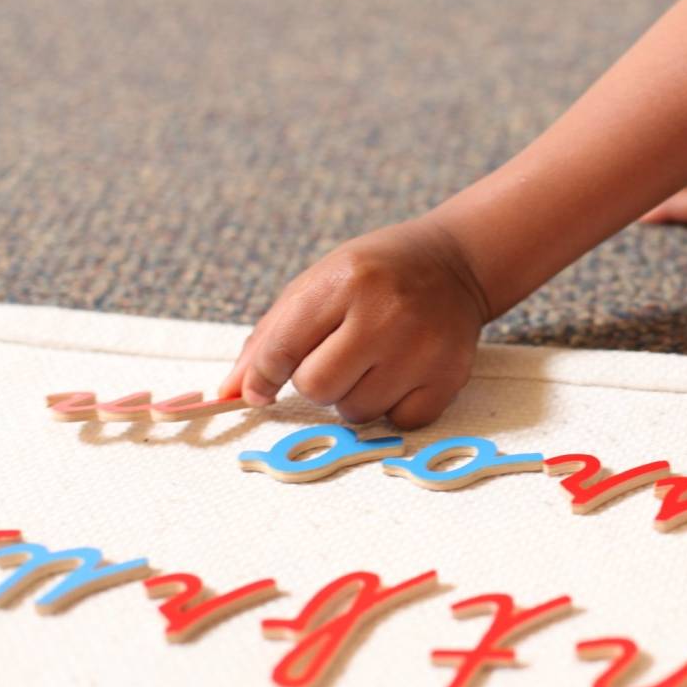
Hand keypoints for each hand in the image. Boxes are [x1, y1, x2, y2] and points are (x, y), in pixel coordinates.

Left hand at [219, 219, 490, 427]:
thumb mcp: (318, 284)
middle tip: (338, 358)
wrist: (455, 264)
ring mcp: (421, 348)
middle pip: (318, 388)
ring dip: (355, 396)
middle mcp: (385, 314)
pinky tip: (401, 374)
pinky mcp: (448, 376)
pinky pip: (399, 422)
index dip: (263, 377)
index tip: (262, 389)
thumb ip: (270, 339)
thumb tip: (231, 394)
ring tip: (373, 362)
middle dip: (317, 382)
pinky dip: (393, 407)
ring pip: (357, 412)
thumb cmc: (375, 274)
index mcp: (345, 281)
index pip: (282, 349)